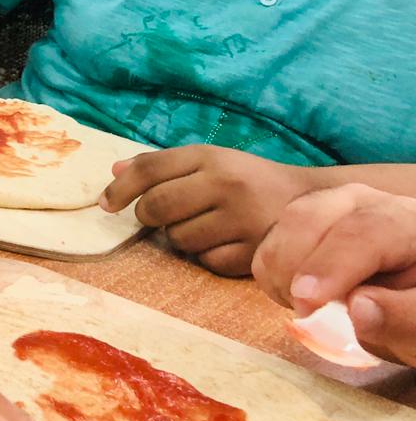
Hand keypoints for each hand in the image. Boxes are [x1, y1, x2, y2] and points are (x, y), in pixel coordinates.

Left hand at [100, 145, 319, 276]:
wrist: (315, 203)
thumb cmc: (249, 180)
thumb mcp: (210, 161)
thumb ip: (162, 165)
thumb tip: (114, 172)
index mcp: (212, 157)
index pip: (150, 170)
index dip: (120, 189)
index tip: (105, 204)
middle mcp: (226, 185)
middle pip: (157, 207)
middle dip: (149, 216)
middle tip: (158, 218)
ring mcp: (243, 220)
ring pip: (179, 239)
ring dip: (179, 237)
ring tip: (203, 226)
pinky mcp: (256, 253)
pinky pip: (206, 262)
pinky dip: (206, 257)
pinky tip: (223, 243)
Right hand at [252, 183, 415, 366]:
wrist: (406, 286)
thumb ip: (405, 316)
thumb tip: (358, 310)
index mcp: (402, 220)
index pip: (361, 234)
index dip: (330, 267)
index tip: (307, 304)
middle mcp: (359, 202)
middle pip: (308, 220)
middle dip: (296, 269)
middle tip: (307, 317)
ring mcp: (324, 207)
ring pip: (281, 230)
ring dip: (283, 275)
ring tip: (312, 311)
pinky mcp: (298, 223)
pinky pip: (268, 245)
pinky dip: (273, 276)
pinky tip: (302, 297)